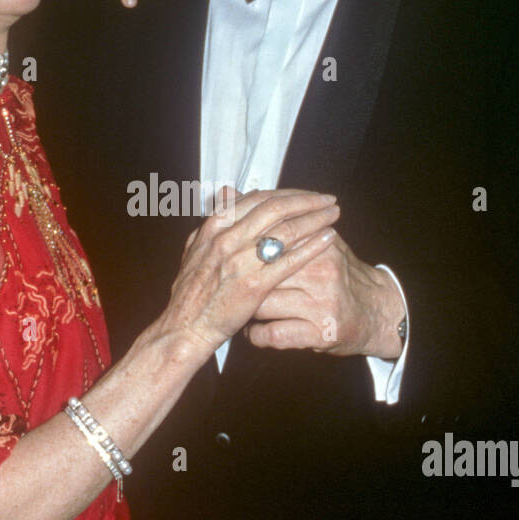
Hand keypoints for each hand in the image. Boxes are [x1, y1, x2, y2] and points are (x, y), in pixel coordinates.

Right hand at [161, 188, 340, 356]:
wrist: (185, 327)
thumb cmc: (191, 292)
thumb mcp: (196, 247)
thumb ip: (215, 219)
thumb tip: (227, 192)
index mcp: (214, 227)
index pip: (257, 198)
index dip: (286, 193)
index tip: (306, 193)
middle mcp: (228, 239)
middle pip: (276, 208)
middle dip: (306, 200)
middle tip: (328, 199)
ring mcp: (240, 262)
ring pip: (285, 230)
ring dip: (314, 218)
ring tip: (334, 214)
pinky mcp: (254, 285)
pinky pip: (289, 260)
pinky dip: (311, 246)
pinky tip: (329, 240)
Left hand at [246, 229, 404, 359]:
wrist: (375, 312)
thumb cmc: (337, 273)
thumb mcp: (314, 239)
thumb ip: (273, 218)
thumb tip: (230, 192)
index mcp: (317, 244)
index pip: (267, 241)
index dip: (241, 251)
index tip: (231, 259)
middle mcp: (320, 272)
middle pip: (261, 272)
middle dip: (241, 281)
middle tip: (231, 287)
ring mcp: (319, 304)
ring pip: (262, 305)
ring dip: (245, 310)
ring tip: (242, 308)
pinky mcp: (318, 333)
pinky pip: (273, 334)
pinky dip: (256, 335)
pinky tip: (254, 330)